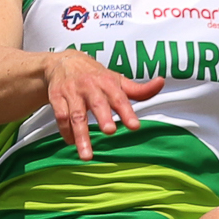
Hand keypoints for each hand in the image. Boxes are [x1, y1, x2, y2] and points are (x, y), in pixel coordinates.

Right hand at [44, 53, 163, 160]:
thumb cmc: (96, 76)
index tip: (135, 127)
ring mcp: (72, 92)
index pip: (120, 98)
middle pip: (97, 103)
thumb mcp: (117, 80)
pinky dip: (66, 132)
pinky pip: (61, 117)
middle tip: (110, 132)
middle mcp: (90, 86)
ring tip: (86, 156)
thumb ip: (139, 89)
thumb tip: (161, 82)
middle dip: (103, 117)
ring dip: (81, 135)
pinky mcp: (57, 98)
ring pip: (76, 115)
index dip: (127, 112)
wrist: (64, 62)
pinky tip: (72, 143)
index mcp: (108, 82)